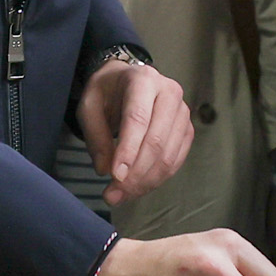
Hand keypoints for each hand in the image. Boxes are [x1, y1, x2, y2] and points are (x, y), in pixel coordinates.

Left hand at [77, 59, 193, 206]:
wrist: (128, 80)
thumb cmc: (107, 92)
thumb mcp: (89, 106)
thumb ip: (94, 136)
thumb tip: (105, 170)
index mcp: (143, 80)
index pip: (138, 119)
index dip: (128, 151)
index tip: (115, 177)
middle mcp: (169, 93)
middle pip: (156, 141)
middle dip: (135, 173)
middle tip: (113, 194)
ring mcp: (183, 112)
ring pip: (168, 156)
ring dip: (145, 182)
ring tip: (121, 195)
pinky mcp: (186, 130)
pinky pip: (176, 161)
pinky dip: (156, 179)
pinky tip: (137, 187)